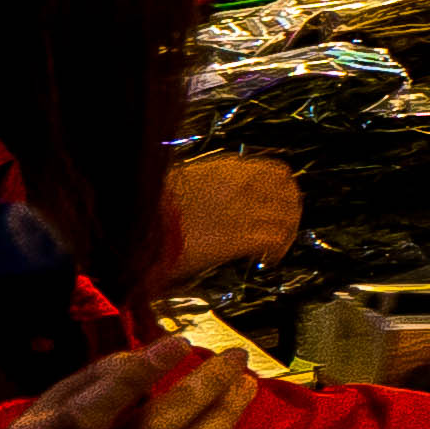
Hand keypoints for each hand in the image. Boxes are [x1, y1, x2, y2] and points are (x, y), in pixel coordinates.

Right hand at [163, 153, 303, 273]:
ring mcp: (245, 210)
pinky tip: (265, 260)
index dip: (284, 190)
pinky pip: (276, 239)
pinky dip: (278, 249)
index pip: (278, 172)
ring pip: (287, 217)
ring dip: (286, 233)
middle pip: (290, 194)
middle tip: (282, 230)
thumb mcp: (188, 183)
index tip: (278, 205)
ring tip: (273, 249)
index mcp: (230, 168)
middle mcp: (244, 185)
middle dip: (290, 212)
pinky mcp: (241, 237)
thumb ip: (215, 184)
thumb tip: (226, 197)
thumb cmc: (155, 206)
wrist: (139, 223)